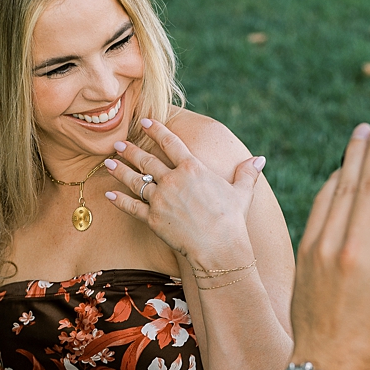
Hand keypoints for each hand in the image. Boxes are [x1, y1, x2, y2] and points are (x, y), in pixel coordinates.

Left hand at [102, 118, 264, 271]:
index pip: (170, 142)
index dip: (156, 130)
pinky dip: (119, 200)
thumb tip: (261, 159)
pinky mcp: (153, 219)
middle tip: (119, 143)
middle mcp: (173, 180)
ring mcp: (160, 199)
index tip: (145, 121)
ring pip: (135, 181)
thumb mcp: (242, 192)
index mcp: (193, 168)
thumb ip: (246, 173)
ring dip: (120, 171)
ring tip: (108, 162)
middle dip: (131, 150)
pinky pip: (131, 207)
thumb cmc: (232, 219)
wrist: (219, 248)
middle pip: (147, 160)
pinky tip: (108, 193)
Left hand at [289, 116, 369, 369]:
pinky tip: (342, 167)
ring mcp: (326, 248)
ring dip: (354, 157)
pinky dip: (333, 183)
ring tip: (364, 132)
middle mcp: (355, 250)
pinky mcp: (306, 252)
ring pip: (343, 189)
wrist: (327, 360)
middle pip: (369, 184)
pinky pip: (321, 206)